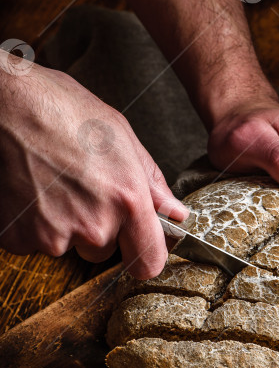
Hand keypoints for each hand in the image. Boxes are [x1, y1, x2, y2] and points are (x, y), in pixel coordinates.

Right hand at [0, 61, 187, 278]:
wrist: (7, 103)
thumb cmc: (62, 109)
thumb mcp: (121, 136)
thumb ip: (151, 182)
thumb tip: (173, 212)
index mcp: (126, 200)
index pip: (148, 263)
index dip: (144, 255)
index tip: (138, 245)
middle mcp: (93, 225)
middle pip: (103, 251)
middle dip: (96, 227)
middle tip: (81, 188)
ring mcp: (53, 235)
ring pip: (66, 244)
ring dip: (63, 223)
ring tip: (52, 182)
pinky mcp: (18, 237)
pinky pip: (33, 241)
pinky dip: (32, 222)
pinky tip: (31, 188)